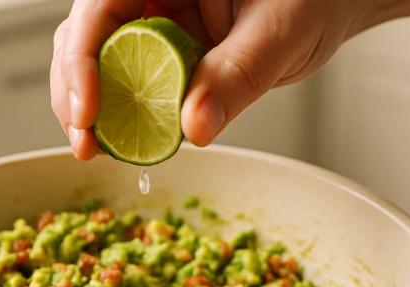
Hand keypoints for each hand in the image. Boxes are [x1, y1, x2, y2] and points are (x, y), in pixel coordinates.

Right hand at [50, 0, 378, 159]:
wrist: (332, 6)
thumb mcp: (280, 32)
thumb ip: (237, 75)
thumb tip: (194, 128)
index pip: (99, 7)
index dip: (81, 60)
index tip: (89, 113)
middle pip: (84, 37)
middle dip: (77, 93)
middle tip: (88, 145)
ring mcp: (154, 22)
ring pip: (99, 63)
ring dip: (96, 110)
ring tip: (101, 150)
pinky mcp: (165, 53)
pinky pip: (133, 84)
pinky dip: (129, 117)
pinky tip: (131, 143)